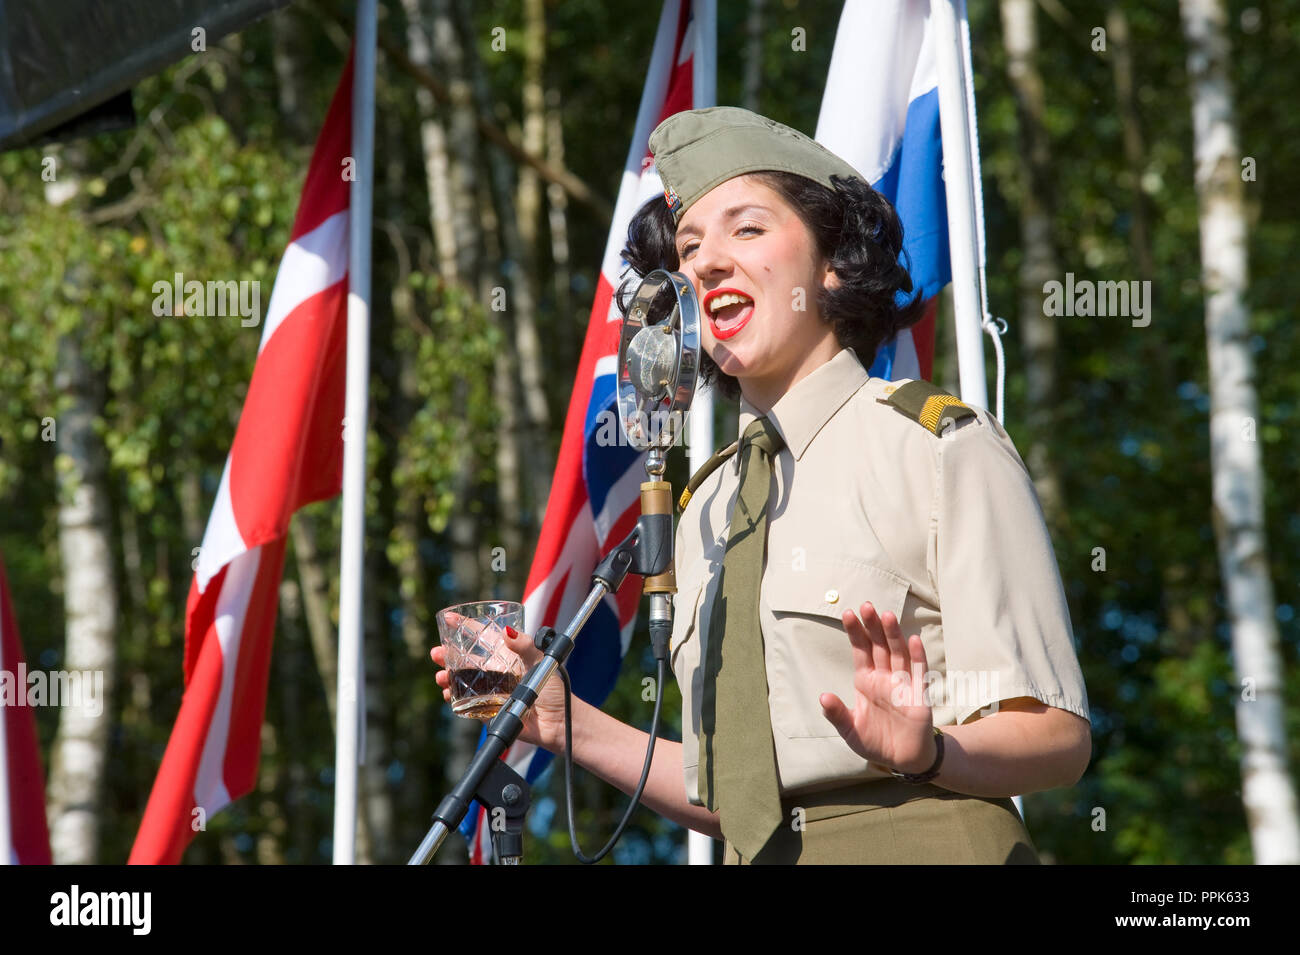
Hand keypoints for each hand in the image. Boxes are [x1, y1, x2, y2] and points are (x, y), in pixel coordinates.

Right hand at [430, 613, 567, 751]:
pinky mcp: (488, 711)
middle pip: (465, 661)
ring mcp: (490, 692)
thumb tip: (507, 632)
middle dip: (447, 655)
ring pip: (462, 682)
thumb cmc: (554, 688)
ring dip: (447, 678)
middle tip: (435, 653)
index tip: (448, 619)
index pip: (482, 638)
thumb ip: (526, 645)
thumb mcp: (542, 659)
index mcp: (506, 657)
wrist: (558, 720)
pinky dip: (454, 700)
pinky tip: (448, 695)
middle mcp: (496, 673)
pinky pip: (466, 705)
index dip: (465, 628)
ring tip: (440, 677)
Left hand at [818, 601, 936, 774]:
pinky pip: (918, 672)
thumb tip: (823, 697)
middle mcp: (884, 677)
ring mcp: (903, 684)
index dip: (855, 633)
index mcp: (866, 682)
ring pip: (898, 653)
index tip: (848, 613)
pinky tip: (913, 640)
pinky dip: (917, 656)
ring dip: (893, 635)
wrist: (903, 759)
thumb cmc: (875, 742)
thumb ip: (837, 714)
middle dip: (873, 626)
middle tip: (866, 605)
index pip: (860, 651)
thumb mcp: (850, 731)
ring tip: (887, 615)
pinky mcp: (919, 695)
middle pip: (879, 646)